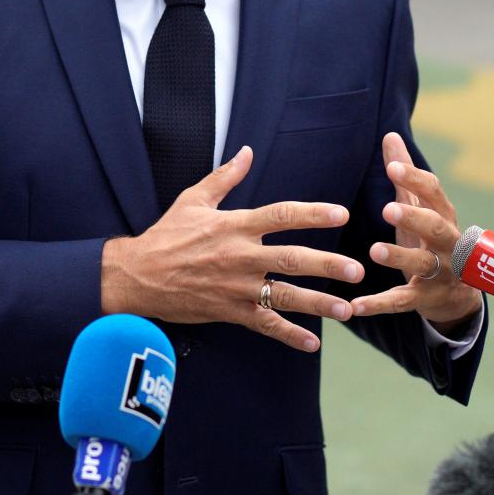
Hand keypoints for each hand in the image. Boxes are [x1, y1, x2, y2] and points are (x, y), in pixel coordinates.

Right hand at [99, 147, 360, 352]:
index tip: (341, 214)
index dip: (312, 214)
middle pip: (291, 259)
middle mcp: (240, 256)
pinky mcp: (229, 311)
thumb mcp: (193, 200)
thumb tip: (247, 151)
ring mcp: (236, 287)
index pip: (281, 215)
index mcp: (234, 225)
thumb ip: (225, 177)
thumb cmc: (165, 235)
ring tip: (347, 309)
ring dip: (318, 304)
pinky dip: (288, 335)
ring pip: (284, 297)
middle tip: (356, 270)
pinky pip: (264, 325)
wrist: (136, 276)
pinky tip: (312, 343)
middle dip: (327, 265)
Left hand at [352, 132, 483, 332]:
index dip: (416, 180)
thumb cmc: (432, 240)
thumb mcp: (421, 208)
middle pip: (436, 227)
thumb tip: (391, 135)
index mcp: (444, 215)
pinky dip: (379, 304)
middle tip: (388, 208)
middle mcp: (448, 243)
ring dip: (400, 257)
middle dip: (415, 217)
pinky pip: (403, 301)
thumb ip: (406, 176)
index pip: (434, 193)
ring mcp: (441, 273)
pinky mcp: (426, 299)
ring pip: (423, 264)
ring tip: (374, 251)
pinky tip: (355, 305)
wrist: (458, 293)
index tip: (393, 166)